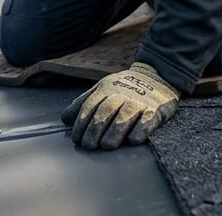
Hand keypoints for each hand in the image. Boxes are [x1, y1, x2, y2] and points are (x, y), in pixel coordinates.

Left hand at [61, 61, 178, 149]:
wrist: (157, 75)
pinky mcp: (155, 110)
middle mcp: (121, 95)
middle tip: (88, 146)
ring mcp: (138, 102)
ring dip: (115, 132)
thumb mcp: (102, 89)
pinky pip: (147, 120)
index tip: (77, 139)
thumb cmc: (124, 87)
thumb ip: (84, 102)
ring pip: (124, 116)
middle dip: (95, 129)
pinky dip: (141, 129)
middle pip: (105, 112)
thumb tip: (65, 119)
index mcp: (106, 90)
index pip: (90, 106)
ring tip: (106, 146)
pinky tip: (133, 140)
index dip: (82, 123)